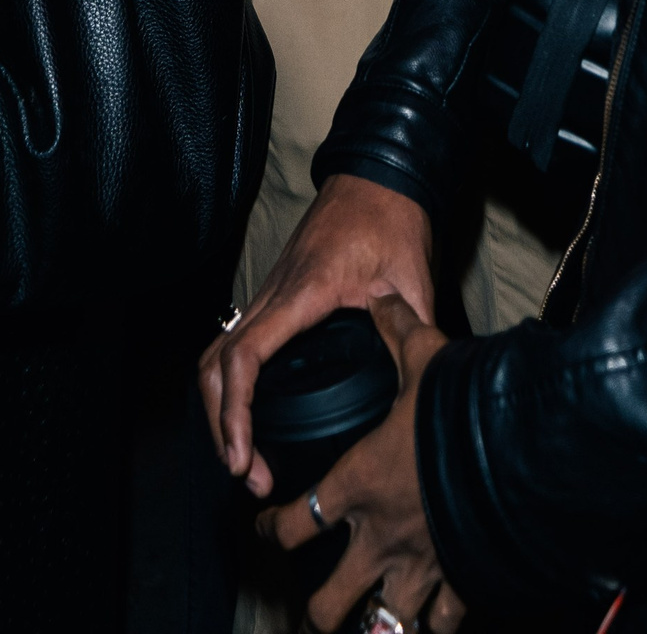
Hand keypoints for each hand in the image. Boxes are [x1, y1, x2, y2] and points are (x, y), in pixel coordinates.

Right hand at [199, 174, 434, 493]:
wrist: (376, 173)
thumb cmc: (391, 217)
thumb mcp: (412, 276)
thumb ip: (417, 329)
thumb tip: (431, 385)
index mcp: (301, 293)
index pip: (245, 359)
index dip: (235, 414)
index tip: (243, 458)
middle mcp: (274, 294)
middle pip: (215, 365)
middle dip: (221, 426)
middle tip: (248, 474)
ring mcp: (269, 293)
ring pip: (217, 354)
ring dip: (220, 409)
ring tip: (245, 458)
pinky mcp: (275, 295)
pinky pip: (235, 343)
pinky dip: (230, 385)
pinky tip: (252, 417)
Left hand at [263, 295, 465, 631]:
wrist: (518, 452)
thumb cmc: (460, 408)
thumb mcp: (424, 356)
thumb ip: (397, 329)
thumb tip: (383, 297)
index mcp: (357, 486)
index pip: (291, 525)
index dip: (270, 530)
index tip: (267, 527)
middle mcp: (378, 539)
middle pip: (325, 606)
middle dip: (318, 610)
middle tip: (319, 603)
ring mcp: (418, 570)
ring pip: (379, 627)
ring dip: (376, 624)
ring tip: (373, 622)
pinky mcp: (459, 584)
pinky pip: (440, 623)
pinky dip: (435, 621)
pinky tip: (435, 616)